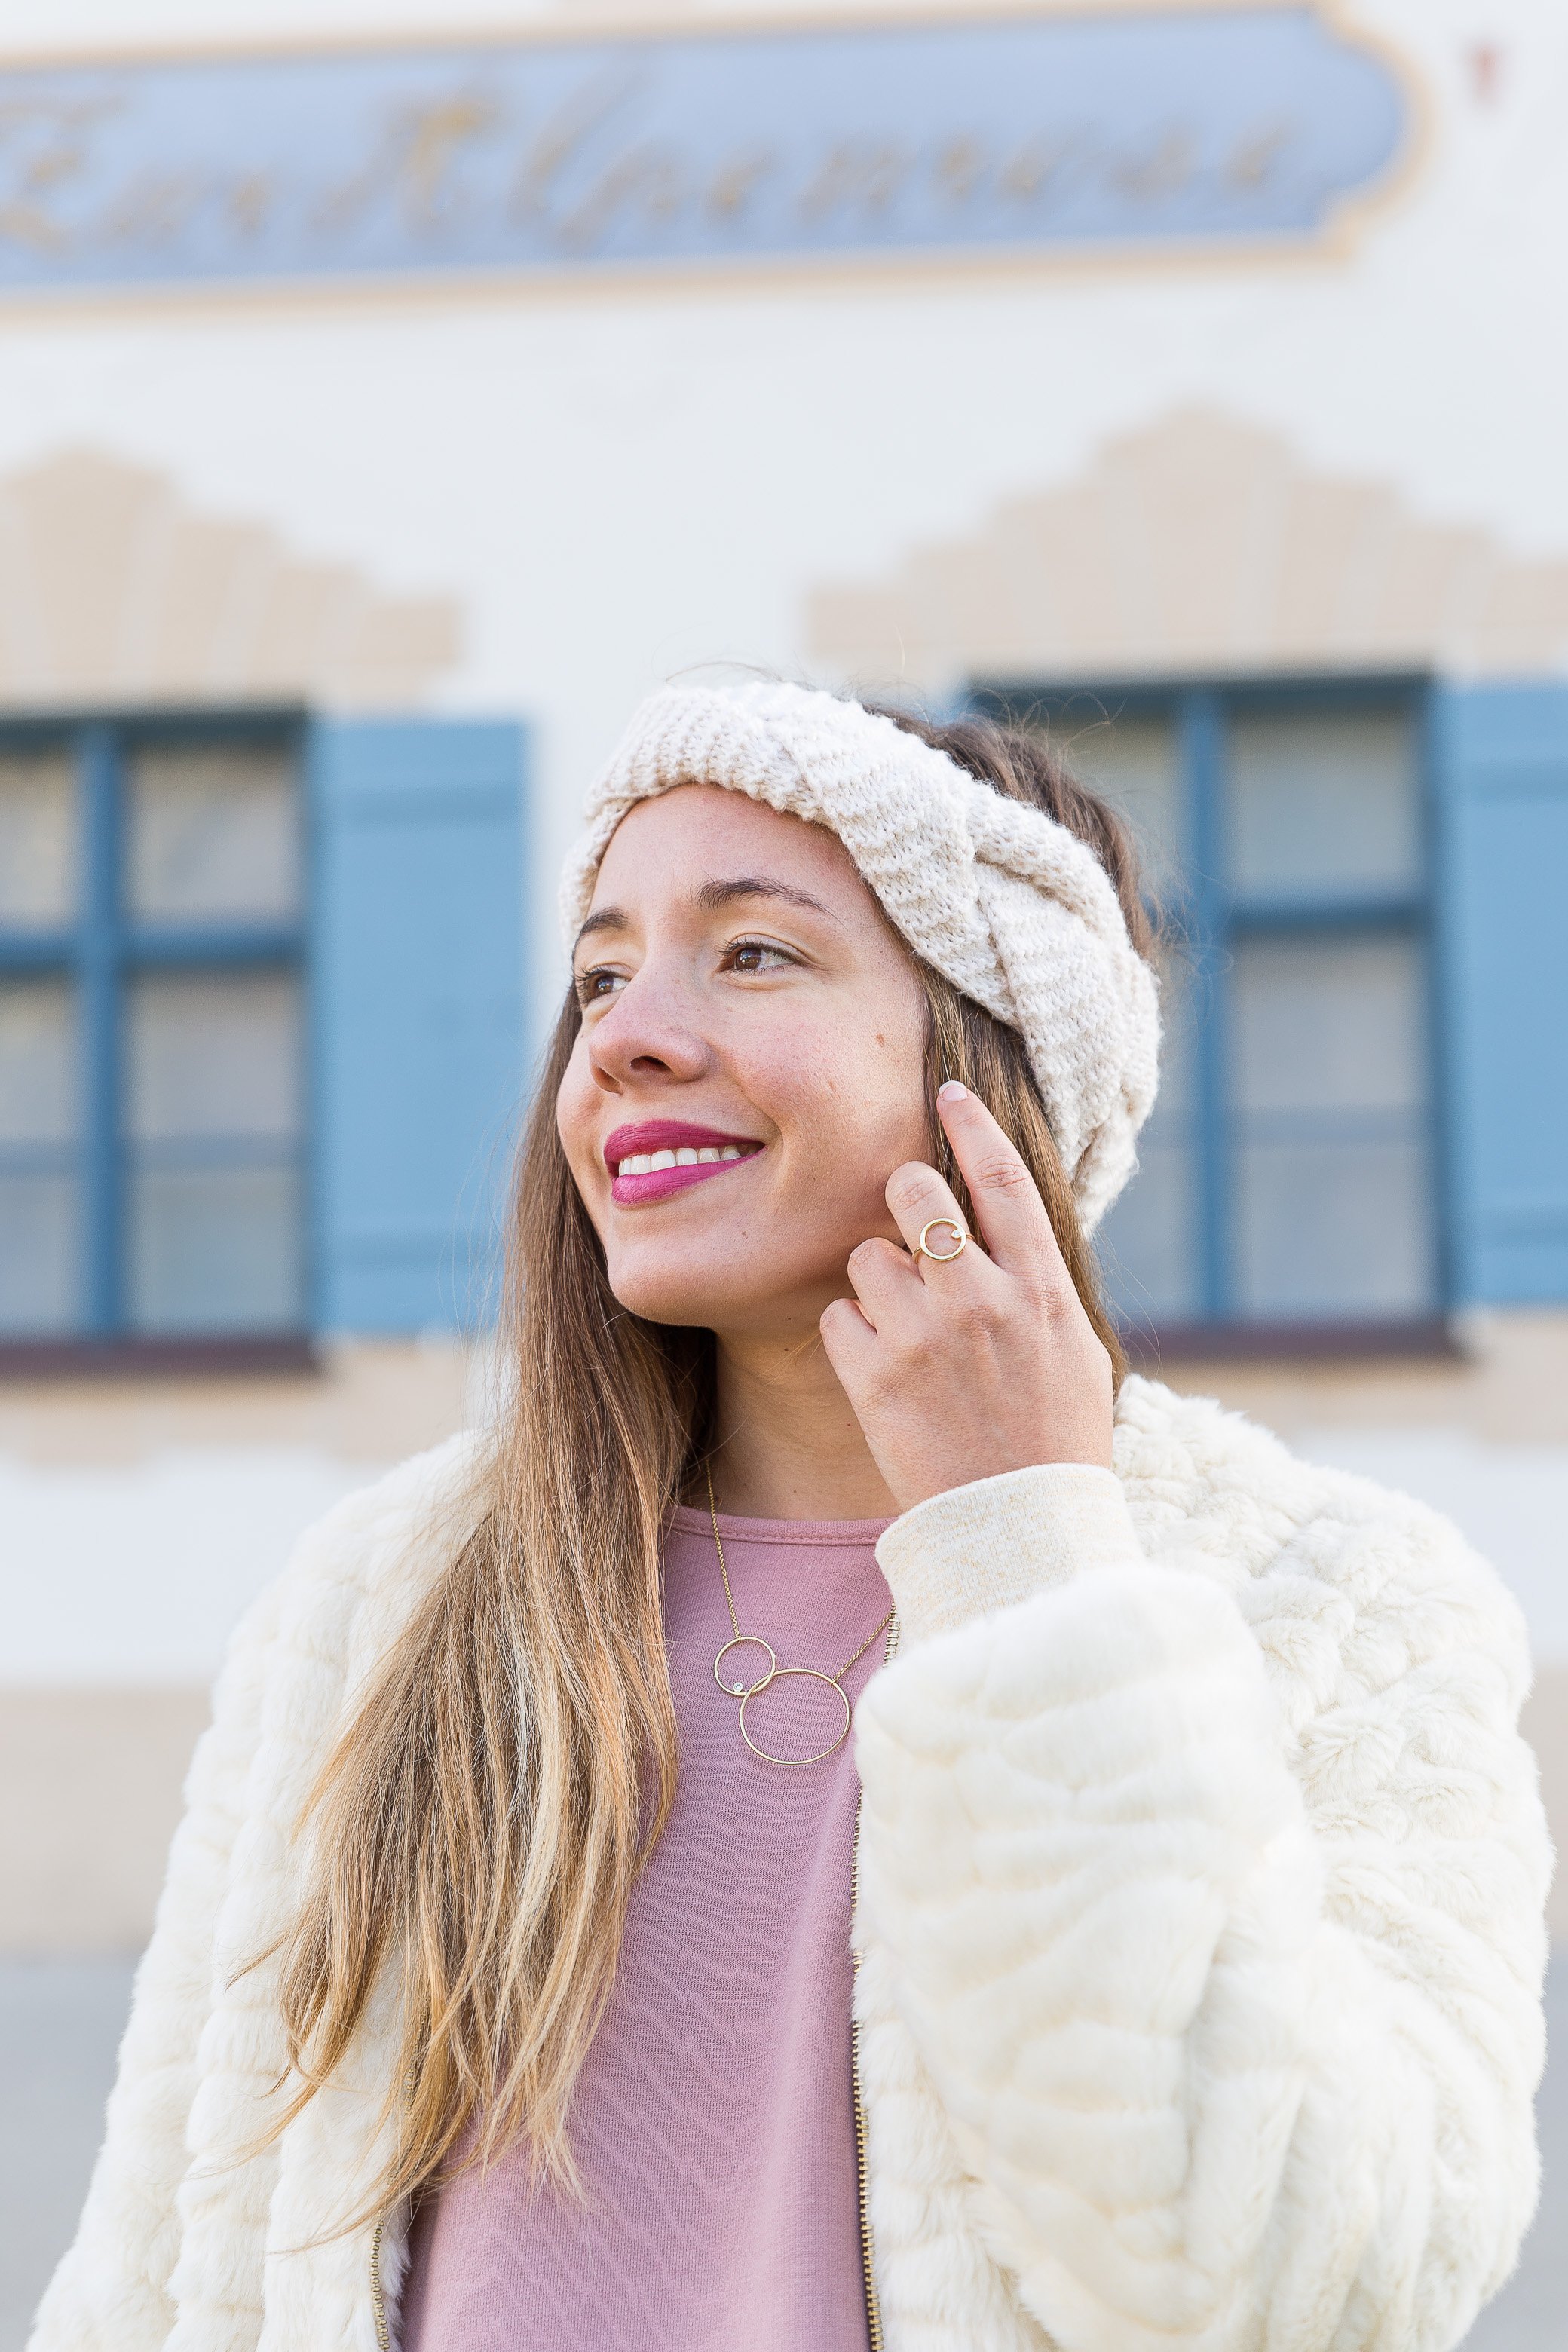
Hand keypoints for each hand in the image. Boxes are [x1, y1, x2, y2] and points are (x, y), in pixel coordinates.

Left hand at [819, 1082, 1113, 1512]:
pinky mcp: (876, 1375)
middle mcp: (983, 1298)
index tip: (947, 1090)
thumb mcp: (1076, 1352)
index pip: (1002, 1177)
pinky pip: (839, 1316)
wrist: (1018, 1529)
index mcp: (1041, 1288)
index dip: (971, 1124)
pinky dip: (852, 1336)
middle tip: (906, 1217)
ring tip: (906, 1330)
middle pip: (914, 1192)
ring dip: (877, 1282)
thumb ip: (1039, 1285)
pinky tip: (883, 1370)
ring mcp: (926, 1334)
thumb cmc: (1055, 1442)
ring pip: (867, 1256)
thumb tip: (1012, 1230)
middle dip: (901, 1193)